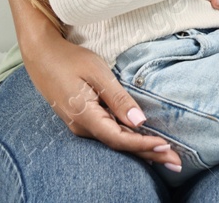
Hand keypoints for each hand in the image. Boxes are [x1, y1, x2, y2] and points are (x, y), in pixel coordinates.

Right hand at [24, 31, 182, 171]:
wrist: (42, 56)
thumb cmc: (69, 59)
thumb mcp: (97, 73)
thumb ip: (118, 98)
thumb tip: (139, 122)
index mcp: (85, 117)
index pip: (119, 138)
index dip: (143, 145)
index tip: (166, 147)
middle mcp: (82, 127)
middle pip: (120, 145)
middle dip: (149, 154)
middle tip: (176, 162)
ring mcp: (81, 125)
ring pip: (116, 141)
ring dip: (141, 148)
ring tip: (166, 155)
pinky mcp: (84, 119)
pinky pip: (109, 133)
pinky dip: (129, 139)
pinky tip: (143, 143)